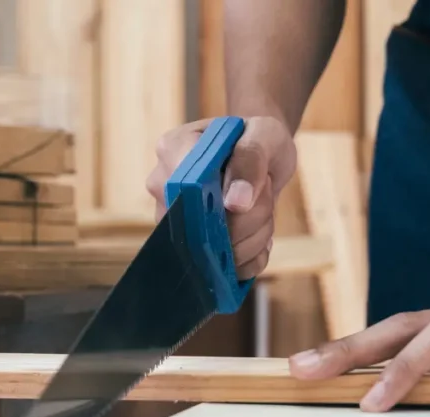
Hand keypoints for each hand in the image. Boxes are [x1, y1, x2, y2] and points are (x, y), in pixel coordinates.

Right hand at [146, 116, 295, 279]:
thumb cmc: (257, 137)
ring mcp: (177, 222)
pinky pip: (228, 269)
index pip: (182, 191)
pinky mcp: (195, 248)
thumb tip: (236, 203)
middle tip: (263, 191)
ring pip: (216, 255)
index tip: (245, 199)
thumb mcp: (264, 135)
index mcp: (173, 150)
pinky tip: (258, 231)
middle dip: (247, 220)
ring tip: (262, 207)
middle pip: (199, 230)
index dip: (216, 205)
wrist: (263, 155)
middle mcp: (165, 188)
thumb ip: (250, 159)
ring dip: (254, 237)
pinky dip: (252, 256)